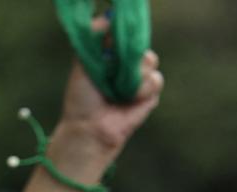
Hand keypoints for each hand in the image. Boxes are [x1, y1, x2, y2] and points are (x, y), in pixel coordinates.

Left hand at [48, 19, 163, 184]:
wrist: (90, 128)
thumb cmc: (81, 99)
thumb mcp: (82, 65)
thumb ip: (93, 40)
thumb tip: (107, 17)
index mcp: (109, 55)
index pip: (123, 33)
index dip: (124, 31)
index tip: (118, 34)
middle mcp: (124, 65)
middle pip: (139, 42)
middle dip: (129, 51)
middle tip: (115, 65)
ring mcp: (138, 78)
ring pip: (149, 59)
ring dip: (136, 71)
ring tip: (120, 87)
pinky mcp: (149, 94)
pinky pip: (155, 78)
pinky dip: (143, 87)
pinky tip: (130, 98)